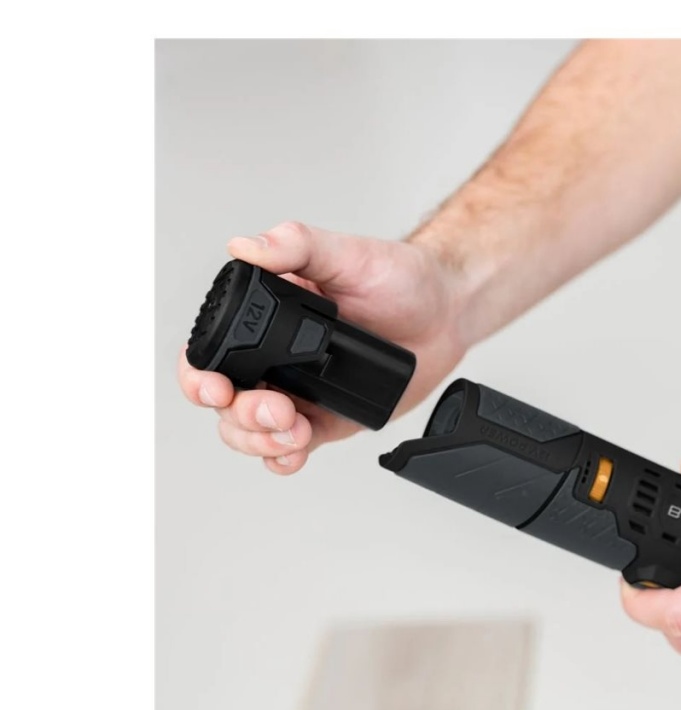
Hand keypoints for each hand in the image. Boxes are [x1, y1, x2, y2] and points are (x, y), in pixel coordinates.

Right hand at [178, 221, 467, 473]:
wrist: (445, 312)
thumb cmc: (398, 277)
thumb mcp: (346, 253)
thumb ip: (295, 245)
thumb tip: (244, 245)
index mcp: (266, 314)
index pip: (211, 350)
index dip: (199, 375)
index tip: (217, 388)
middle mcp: (273, 355)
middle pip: (225, 402)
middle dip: (240, 416)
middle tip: (276, 410)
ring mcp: (298, 390)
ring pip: (250, 431)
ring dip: (260, 440)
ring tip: (294, 430)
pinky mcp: (326, 418)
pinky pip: (291, 448)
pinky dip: (284, 458)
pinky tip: (295, 451)